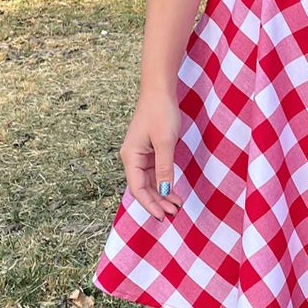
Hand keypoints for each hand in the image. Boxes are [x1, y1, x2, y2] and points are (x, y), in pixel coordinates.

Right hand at [120, 88, 182, 219]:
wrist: (160, 91)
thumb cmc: (161, 113)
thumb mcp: (165, 142)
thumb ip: (164, 168)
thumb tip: (163, 190)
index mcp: (130, 157)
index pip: (137, 189)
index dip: (150, 204)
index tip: (163, 217)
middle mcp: (132, 158)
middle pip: (142, 188)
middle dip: (157, 202)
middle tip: (174, 214)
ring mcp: (140, 155)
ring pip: (149, 182)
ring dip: (161, 194)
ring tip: (176, 206)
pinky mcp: (149, 151)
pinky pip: (154, 172)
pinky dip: (163, 182)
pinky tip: (173, 191)